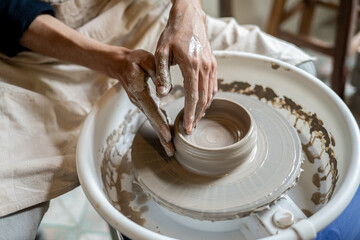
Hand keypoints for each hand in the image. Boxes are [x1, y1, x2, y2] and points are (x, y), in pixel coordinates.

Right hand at [106, 47, 174, 155]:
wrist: (121, 64)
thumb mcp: (145, 60)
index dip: (160, 123)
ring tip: (170, 149)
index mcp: (140, 91)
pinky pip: (153, 116)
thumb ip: (157, 74)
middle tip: (171, 151)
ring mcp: (141, 104)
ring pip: (153, 121)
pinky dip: (160, 126)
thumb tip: (165, 91)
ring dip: (161, 135)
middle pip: (153, 121)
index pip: (152, 110)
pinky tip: (167, 135)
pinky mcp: (144, 103)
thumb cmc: (135, 61)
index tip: (168, 135)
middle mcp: (140, 101)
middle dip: (162, 137)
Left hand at [155, 0, 216, 134]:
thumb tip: (162, 94)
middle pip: (204, 99)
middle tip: (191, 129)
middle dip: (198, 116)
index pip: (193, 97)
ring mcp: (211, 66)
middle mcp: (205, 67)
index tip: (187, 127)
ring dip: (204, 109)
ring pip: (210, 93)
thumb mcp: (161, 52)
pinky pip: (213, 85)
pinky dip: (209, 98)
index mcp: (192, 66)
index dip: (190, 114)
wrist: (189, 18)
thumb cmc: (172, 34)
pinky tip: (203, 104)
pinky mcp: (212, 64)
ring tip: (196, 120)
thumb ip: (162, 74)